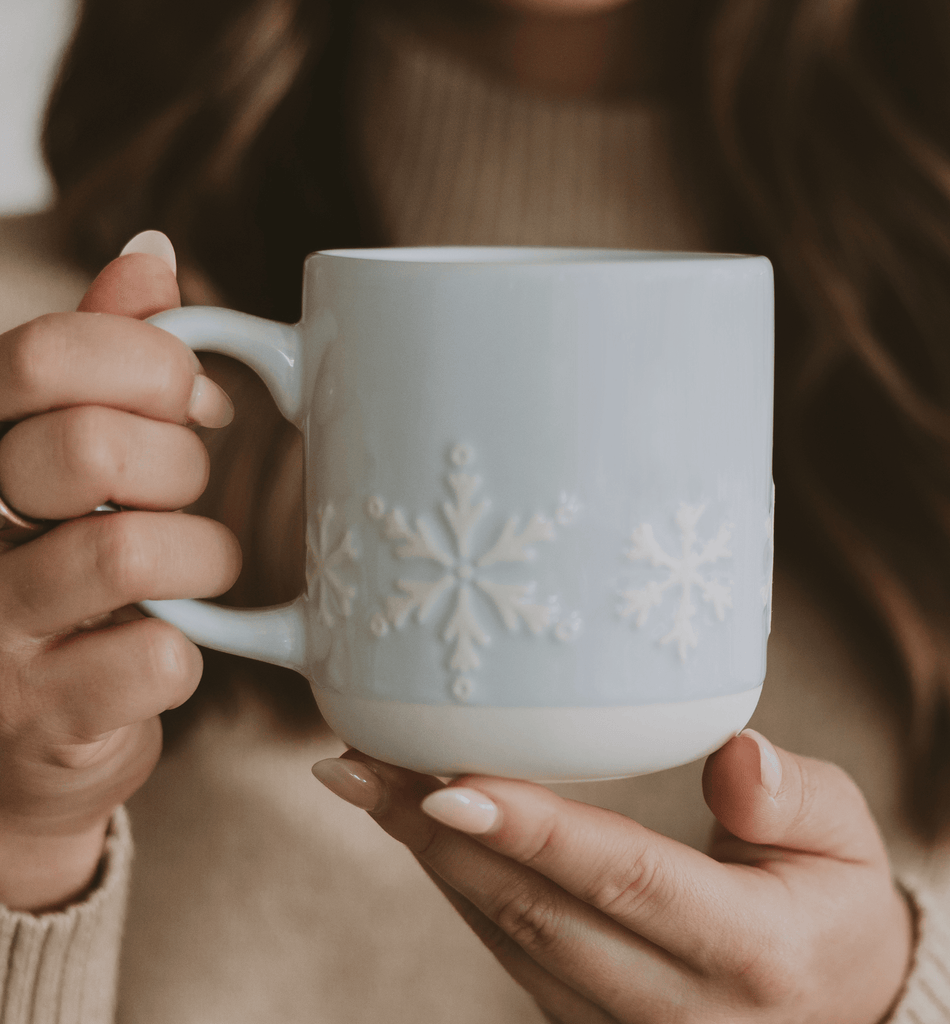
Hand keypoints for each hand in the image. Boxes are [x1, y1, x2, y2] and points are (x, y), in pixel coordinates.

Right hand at [0, 232, 240, 910]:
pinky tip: (161, 651)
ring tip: (193, 573)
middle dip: (181, 467)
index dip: (148, 365)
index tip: (192, 400)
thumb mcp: (68, 459)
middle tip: (184, 498)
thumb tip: (152, 254)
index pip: (40, 358)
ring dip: (203, 557)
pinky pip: (161, 657)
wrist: (22, 744)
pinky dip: (187, 652)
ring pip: (132, 551)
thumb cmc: (64, 578)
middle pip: (92, 447)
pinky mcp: (48, 720)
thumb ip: (100, 362)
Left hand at [313, 732, 912, 1022]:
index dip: (533, 831)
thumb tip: (734, 756)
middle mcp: (681, 1008)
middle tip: (363, 763)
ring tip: (367, 783)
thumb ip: (794, 797)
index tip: (444, 781)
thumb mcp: (845, 835)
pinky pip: (511, 954)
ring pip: (509, 938)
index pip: (625, 880)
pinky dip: (460, 886)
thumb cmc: (833, 901)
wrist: (836, 1002)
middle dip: (441, 833)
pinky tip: (420, 830)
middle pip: (539, 912)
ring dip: (432, 856)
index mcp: (754, 951)